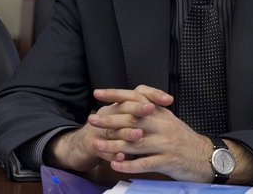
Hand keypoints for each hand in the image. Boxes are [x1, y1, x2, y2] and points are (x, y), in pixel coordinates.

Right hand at [45, 85, 162, 171]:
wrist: (83, 145)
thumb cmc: (110, 131)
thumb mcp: (125, 118)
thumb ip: (143, 112)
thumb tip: (167, 102)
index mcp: (118, 106)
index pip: (136, 94)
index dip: (152, 95)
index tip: (168, 99)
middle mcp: (108, 113)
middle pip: (124, 108)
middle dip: (138, 109)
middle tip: (151, 109)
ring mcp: (99, 129)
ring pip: (114, 129)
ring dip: (126, 132)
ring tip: (139, 134)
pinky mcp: (91, 145)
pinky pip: (103, 150)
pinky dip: (113, 154)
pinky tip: (121, 157)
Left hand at [88, 85, 214, 181]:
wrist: (207, 157)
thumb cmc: (183, 139)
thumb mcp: (169, 119)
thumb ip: (151, 110)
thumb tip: (130, 101)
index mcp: (161, 112)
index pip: (136, 98)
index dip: (116, 95)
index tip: (98, 93)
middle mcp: (163, 125)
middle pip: (132, 120)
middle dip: (110, 120)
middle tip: (92, 120)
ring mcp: (165, 144)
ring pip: (135, 143)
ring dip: (114, 145)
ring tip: (97, 144)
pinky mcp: (168, 161)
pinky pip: (145, 163)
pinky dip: (128, 164)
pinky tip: (115, 165)